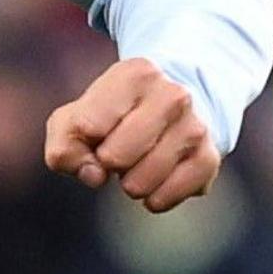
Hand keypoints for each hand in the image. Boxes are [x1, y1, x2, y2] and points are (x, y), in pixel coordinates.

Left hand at [43, 57, 219, 212]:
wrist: (171, 110)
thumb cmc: (111, 115)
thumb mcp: (75, 119)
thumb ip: (64, 146)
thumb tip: (94, 175)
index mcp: (136, 74)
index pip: (88, 126)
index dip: (83, 141)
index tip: (95, 132)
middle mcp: (173, 95)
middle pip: (115, 157)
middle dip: (107, 163)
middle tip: (118, 150)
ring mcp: (195, 127)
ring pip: (140, 183)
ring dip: (129, 183)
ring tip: (138, 163)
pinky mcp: (208, 158)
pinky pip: (165, 198)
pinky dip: (153, 199)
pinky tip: (156, 181)